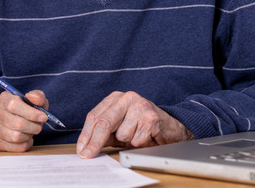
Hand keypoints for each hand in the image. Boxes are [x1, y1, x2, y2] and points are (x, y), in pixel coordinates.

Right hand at [0, 90, 48, 151]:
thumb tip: (36, 100)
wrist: (4, 118)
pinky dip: (25, 144)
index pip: (15, 106)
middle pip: (18, 124)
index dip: (32, 113)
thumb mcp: (30, 98)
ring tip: (31, 131)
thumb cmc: (21, 108)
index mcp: (5, 99)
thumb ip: (37, 96)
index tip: (43, 117)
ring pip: (16, 137)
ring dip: (29, 136)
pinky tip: (26, 139)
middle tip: (39, 126)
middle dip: (34, 127)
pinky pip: (15, 148)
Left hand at [77, 91, 193, 157]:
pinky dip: (141, 144)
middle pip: (104, 122)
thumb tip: (88, 145)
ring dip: (128, 142)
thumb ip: (105, 134)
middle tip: (88, 155)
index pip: (95, 115)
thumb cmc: (143, 127)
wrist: (173, 128)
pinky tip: (148, 137)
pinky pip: (137, 140)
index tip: (81, 149)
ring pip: (122, 134)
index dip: (86, 134)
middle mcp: (127, 98)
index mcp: (116, 98)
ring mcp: (140, 106)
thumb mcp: (120, 128)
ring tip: (138, 136)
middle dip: (94, 142)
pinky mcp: (151, 118)